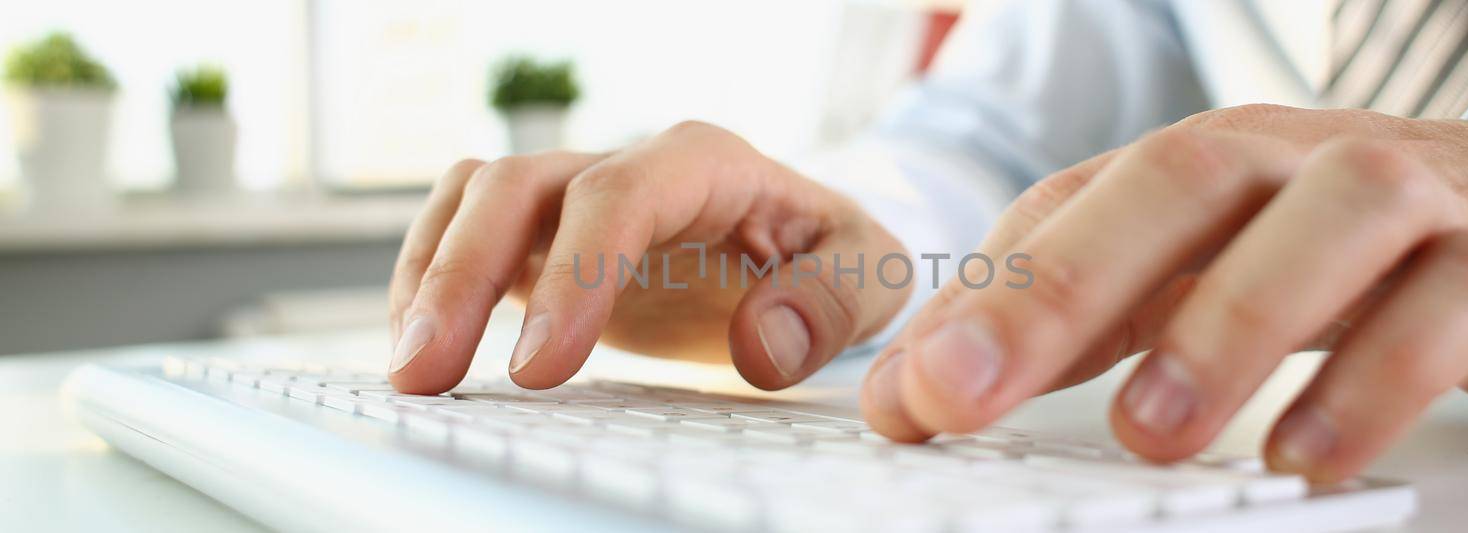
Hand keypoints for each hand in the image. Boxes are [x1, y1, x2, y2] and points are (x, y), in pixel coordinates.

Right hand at [388, 121, 909, 393]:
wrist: (805, 248)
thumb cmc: (834, 256)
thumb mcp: (871, 273)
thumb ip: (830, 301)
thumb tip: (759, 344)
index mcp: (706, 164)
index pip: (623, 197)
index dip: (575, 273)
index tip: (539, 367)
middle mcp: (627, 166)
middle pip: (520, 186)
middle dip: (463, 274)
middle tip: (428, 370)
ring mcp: (577, 198)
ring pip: (475, 197)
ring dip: (430, 274)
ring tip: (410, 367)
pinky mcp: (546, 239)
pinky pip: (464, 232)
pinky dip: (430, 279)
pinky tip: (423, 345)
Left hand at [860, 104, 1467, 482]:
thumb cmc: (1343, 246)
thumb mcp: (1198, 268)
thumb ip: (1074, 319)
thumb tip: (917, 391)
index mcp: (1203, 164)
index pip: (1072, 208)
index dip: (985, 296)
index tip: (907, 394)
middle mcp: (1294, 163)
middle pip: (1177, 188)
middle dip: (1061, 288)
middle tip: (968, 392)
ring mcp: (1406, 203)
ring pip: (1321, 230)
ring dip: (1224, 332)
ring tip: (1146, 436)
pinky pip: (1443, 310)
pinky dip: (1374, 382)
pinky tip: (1306, 456)